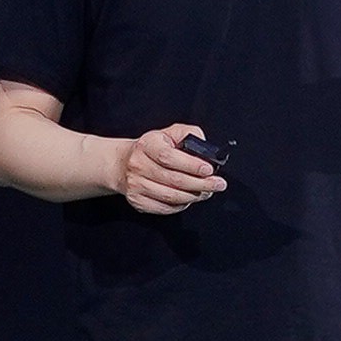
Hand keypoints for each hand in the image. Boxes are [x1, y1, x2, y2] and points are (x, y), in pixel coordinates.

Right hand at [108, 122, 225, 215]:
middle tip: (218, 184)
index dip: (191, 165)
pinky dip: (181, 205)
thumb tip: (205, 148)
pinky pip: (164, 208)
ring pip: (171, 196)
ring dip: (193, 196)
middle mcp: (138, 165)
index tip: (209, 169)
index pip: (169, 157)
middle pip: (174, 179)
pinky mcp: (137, 201)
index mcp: (147, 145)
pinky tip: (190, 199)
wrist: (123, 164)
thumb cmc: (153, 148)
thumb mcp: (169, 133)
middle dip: (201, 184)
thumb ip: (189, 134)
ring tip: (207, 192)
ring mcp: (136, 185)